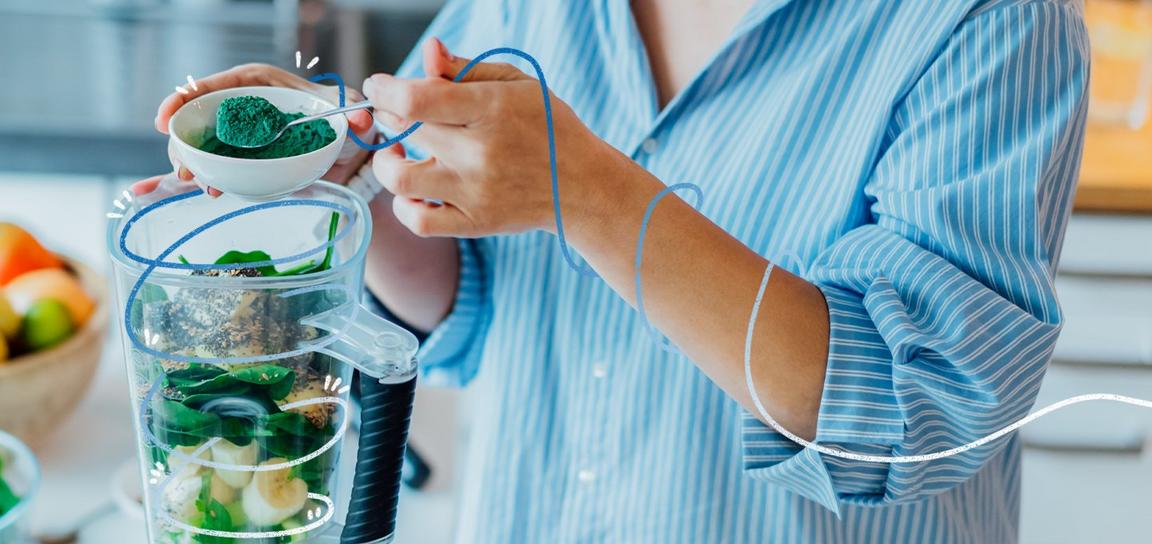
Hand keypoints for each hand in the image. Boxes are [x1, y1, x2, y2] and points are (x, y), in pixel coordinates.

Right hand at [132, 63, 376, 195]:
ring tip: (204, 187)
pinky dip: (201, 179)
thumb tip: (360, 118)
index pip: (211, 87)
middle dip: (182, 143)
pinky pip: (212, 167)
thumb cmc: (341, 119)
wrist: (349, 151)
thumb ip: (354, 112)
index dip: (183, 99)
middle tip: (186, 170)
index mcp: (256, 84)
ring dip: (193, 167)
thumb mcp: (348, 111)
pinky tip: (186, 192)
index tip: (165, 120)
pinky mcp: (242, 161)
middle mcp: (241, 108)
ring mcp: (238, 137)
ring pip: (202, 148)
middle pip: (197, 120)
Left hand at [365, 39, 631, 236]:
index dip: (385, 89)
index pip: (416, 99)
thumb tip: (428, 52)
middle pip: (405, 130)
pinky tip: (413, 191)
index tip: (380, 86)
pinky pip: (418, 221)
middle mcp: (480, 153)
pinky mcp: (474, 223)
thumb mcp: (516, 85)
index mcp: (491, 110)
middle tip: (398, 113)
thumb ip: (466, 68)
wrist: (583, 186)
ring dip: (386, 161)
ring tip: (396, 152)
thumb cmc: (547, 128)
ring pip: (399, 179)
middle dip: (388, 115)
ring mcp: (475, 192)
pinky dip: (403, 206)